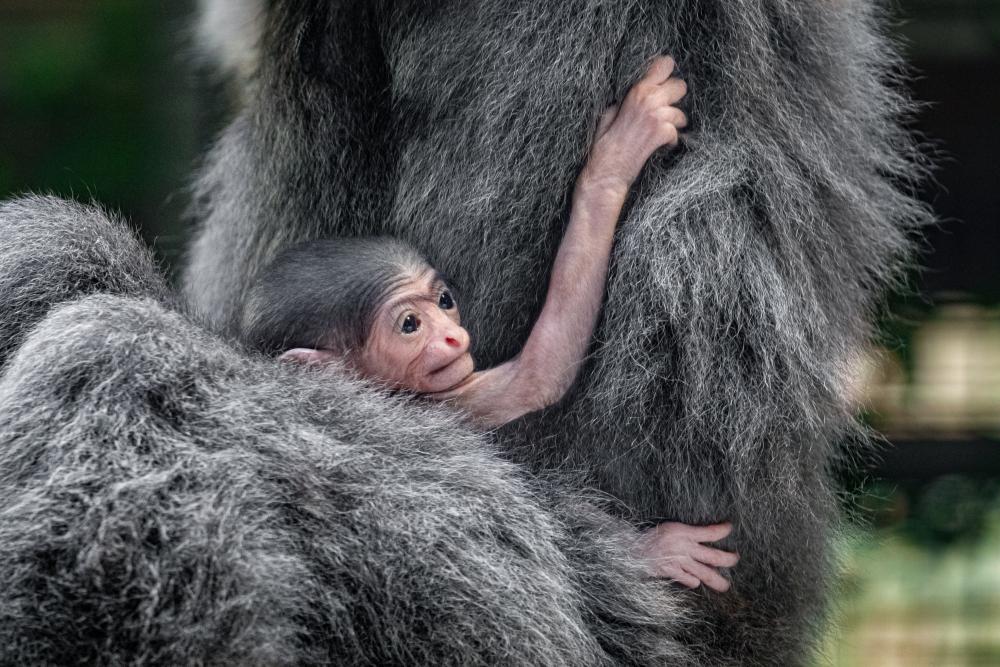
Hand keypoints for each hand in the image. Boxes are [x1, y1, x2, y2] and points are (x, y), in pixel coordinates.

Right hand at [585, 55, 687, 191]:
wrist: (606, 172)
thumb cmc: (603, 145)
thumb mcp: (608, 114)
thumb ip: (626, 100)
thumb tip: (637, 92)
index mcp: (636, 91)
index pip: (664, 65)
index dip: (667, 73)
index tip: (664, 83)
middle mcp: (649, 99)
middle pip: (680, 87)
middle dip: (674, 100)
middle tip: (662, 113)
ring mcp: (658, 116)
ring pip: (680, 114)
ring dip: (672, 125)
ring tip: (657, 134)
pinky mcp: (662, 134)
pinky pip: (677, 133)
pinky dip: (670, 142)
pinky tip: (658, 146)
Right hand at [633, 521, 738, 591]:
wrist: (632, 547)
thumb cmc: (650, 535)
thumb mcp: (670, 527)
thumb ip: (686, 533)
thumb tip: (701, 536)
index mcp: (684, 532)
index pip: (710, 532)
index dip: (722, 530)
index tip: (729, 527)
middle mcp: (685, 547)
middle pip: (714, 556)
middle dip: (728, 559)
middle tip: (736, 559)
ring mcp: (679, 561)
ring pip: (705, 573)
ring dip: (717, 581)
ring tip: (725, 586)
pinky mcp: (672, 571)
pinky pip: (689, 580)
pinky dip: (693, 581)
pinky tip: (694, 581)